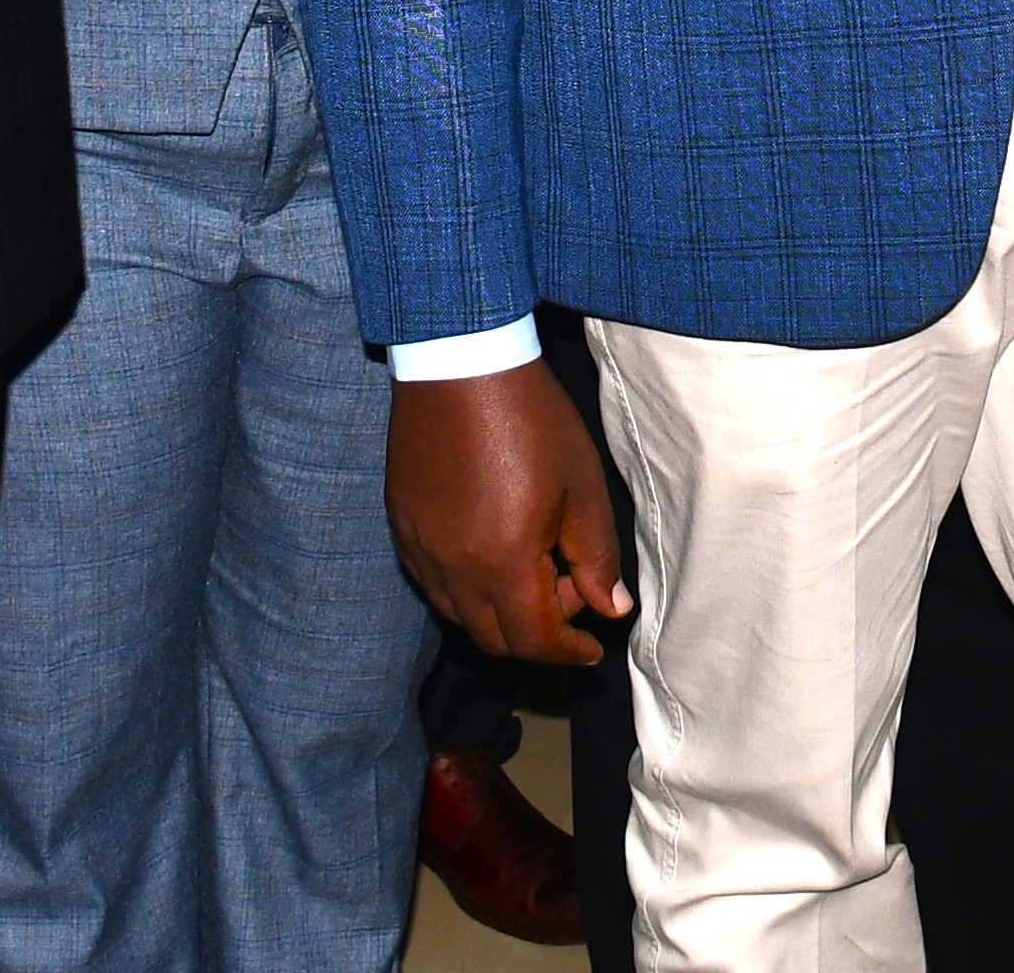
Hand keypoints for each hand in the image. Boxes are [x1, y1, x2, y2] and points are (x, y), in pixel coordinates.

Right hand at [390, 363, 631, 665]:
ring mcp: (420, 550)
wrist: (461, 363)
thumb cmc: (531, 419)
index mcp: (503, 562)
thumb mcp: (582, 488)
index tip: (590, 646)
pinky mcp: (401, 528)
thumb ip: (596, 558)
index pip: (535, 642)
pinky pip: (432, 585)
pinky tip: (490, 551)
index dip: (568, 651)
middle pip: (495, 641)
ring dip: (500, 613)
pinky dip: (465, 590)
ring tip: (532, 565)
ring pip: (459, 617)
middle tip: (567, 588)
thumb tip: (612, 609)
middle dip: (537, 634)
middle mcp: (453, 569)